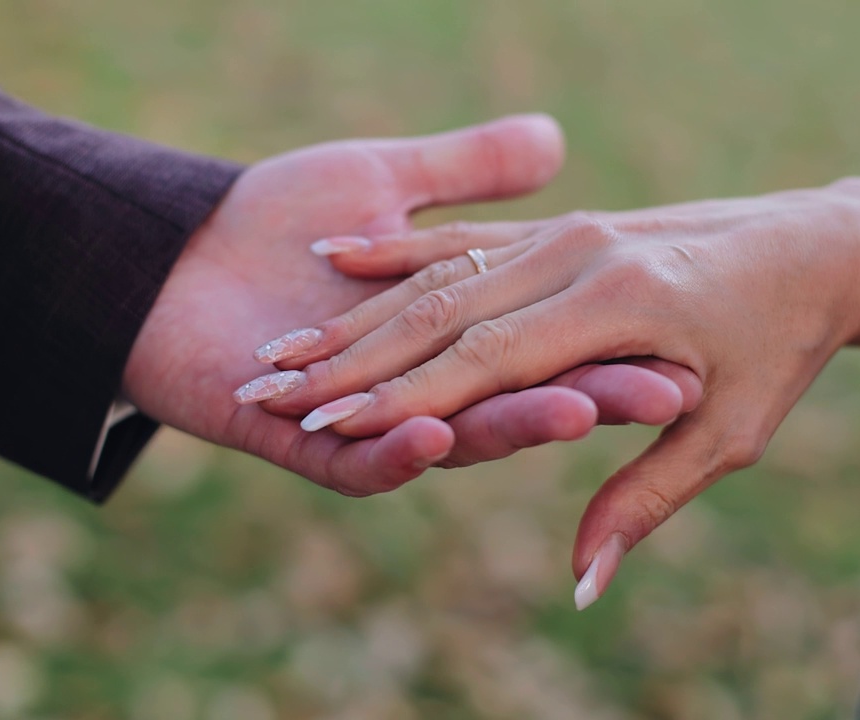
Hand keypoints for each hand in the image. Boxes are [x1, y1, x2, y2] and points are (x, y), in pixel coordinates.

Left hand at [123, 115, 699, 494]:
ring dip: (512, 422)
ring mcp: (374, 419)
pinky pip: (361, 463)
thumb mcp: (385, 175)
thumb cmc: (272, 212)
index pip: (557, 336)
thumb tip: (553, 139)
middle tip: (668, 392)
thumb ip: (468, 168)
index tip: (693, 330)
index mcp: (460, 326)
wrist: (167, 259)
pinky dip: (393, 449)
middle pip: (524, 386)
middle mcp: (433, 381)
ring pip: (455, 426)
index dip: (616, 332)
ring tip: (577, 413)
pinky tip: (425, 429)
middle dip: (594, 388)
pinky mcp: (313, 445)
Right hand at [249, 180, 859, 604]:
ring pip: (439, 274)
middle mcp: (580, 254)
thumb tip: (582, 583)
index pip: (485, 359)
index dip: (400, 399)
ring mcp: (566, 231)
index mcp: (619, 303)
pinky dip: (394, 252)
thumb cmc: (778, 348)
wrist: (814, 246)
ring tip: (278, 347)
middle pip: (442, 312)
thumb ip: (646, 498)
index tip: (324, 431)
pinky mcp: (560, 224)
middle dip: (353, 360)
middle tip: (266, 396)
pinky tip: (332, 254)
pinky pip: (461, 235)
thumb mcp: (730, 434)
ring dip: (357, 314)